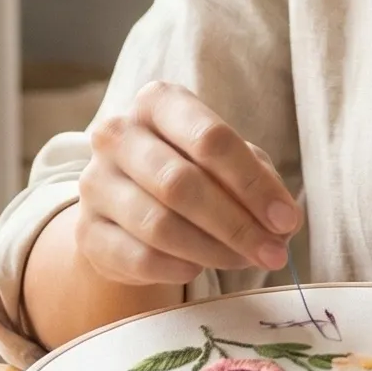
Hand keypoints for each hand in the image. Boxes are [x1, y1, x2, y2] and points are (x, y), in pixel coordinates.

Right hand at [75, 80, 302, 286]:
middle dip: (237, 224)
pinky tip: (198, 268)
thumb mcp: (227, 161)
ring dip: (213, 250)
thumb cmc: (190, 169)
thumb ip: (257, 179)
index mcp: (157, 102)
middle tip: (273, 251)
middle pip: (182, 183)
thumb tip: (284, 221)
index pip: (210, 139)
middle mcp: (117, 134)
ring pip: (159, 224)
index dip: (254, 183)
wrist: (127, 202)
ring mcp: (95, 183)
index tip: (287, 220)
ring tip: (244, 261)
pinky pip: (138, 257)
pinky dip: (178, 268)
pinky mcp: (85, 231)